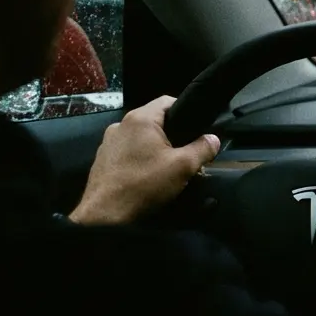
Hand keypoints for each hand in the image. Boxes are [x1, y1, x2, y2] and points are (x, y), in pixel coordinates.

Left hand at [71, 96, 219, 224]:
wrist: (105, 215)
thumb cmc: (144, 184)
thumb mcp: (183, 167)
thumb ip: (203, 148)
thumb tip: (213, 139)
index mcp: (140, 119)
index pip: (168, 101)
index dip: (186, 111)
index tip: (197, 129)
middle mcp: (121, 125)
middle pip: (155, 121)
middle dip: (173, 135)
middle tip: (186, 155)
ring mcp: (108, 142)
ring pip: (141, 138)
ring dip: (155, 148)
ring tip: (167, 169)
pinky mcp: (102, 159)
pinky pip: (128, 151)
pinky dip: (140, 159)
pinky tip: (146, 178)